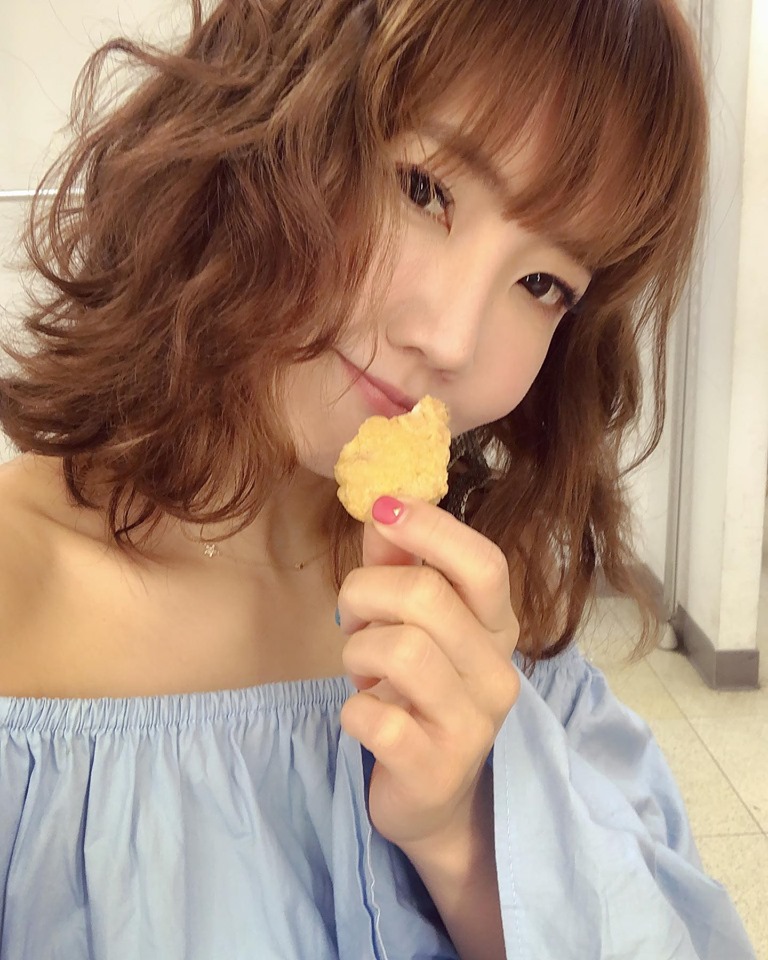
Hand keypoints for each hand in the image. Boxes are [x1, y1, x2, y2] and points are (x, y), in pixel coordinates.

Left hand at [336, 495, 520, 854]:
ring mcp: (472, 724)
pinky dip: (352, 710)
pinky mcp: (435, 768)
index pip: (483, 564)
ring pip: (402, 650)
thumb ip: (399, 565)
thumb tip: (384, 508)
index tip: (383, 509)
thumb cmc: (419, 695)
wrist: (432, 797)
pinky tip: (363, 717)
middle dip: (366, 593)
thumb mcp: (413, 625)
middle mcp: (496, 672)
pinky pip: (375, 717)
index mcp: (495, 628)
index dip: (431, 528)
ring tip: (359, 669)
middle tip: (352, 617)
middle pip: (427, 596)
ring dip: (359, 652)